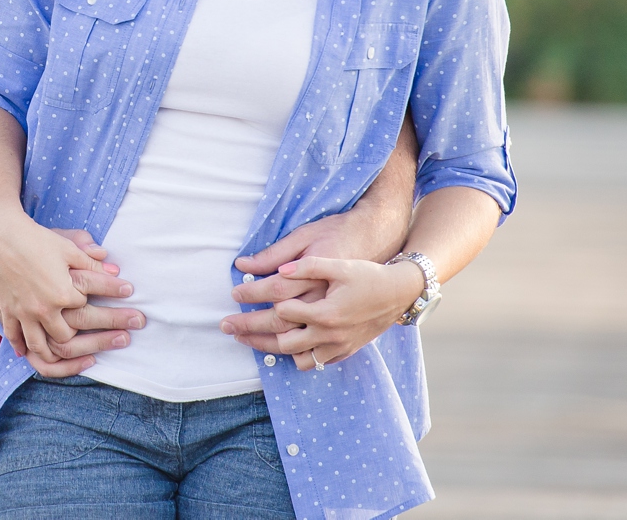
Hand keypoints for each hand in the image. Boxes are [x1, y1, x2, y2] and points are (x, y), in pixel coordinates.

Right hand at [0, 209, 128, 364]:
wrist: (0, 236)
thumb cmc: (37, 240)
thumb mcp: (68, 248)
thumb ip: (92, 263)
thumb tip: (115, 270)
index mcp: (61, 294)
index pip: (86, 305)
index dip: (101, 299)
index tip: (123, 295)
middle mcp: (43, 310)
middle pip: (67, 336)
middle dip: (87, 339)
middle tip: (112, 339)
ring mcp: (23, 314)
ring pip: (41, 347)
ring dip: (55, 354)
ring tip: (68, 357)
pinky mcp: (7, 311)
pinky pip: (14, 338)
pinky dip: (22, 347)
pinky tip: (29, 353)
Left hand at [220, 200, 408, 350]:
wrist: (400, 292)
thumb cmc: (368, 273)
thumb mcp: (337, 262)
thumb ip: (306, 265)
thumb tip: (278, 269)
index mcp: (325, 310)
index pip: (279, 308)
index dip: (254, 300)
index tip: (234, 294)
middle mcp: (329, 333)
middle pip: (280, 338)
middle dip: (250, 331)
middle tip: (226, 326)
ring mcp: (337, 345)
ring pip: (294, 355)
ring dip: (267, 348)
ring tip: (246, 340)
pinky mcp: (344, 350)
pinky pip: (314, 362)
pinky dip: (294, 358)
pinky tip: (279, 349)